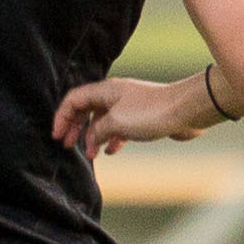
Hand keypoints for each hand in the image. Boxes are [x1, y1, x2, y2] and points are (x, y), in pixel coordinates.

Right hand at [51, 72, 220, 160]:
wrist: (186, 111)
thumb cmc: (152, 112)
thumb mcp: (116, 123)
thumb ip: (97, 132)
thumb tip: (90, 142)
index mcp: (105, 90)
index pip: (74, 100)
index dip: (62, 117)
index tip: (56, 135)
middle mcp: (115, 95)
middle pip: (86, 109)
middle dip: (74, 127)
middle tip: (66, 144)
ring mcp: (128, 106)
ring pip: (102, 120)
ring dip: (93, 136)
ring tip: (89, 153)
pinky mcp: (141, 118)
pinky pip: (119, 128)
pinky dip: (111, 139)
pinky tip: (111, 151)